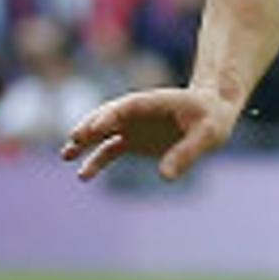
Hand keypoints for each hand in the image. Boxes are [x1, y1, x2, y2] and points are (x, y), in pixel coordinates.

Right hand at [61, 84, 239, 183]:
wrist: (211, 114)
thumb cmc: (212, 118)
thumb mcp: (208, 135)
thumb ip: (188, 153)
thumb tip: (164, 177)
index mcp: (154, 102)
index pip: (129, 106)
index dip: (112, 114)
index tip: (97, 127)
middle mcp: (137, 113)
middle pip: (108, 116)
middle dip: (91, 126)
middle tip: (75, 138)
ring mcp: (132, 126)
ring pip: (102, 133)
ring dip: (84, 143)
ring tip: (66, 155)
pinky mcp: (132, 141)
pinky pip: (109, 150)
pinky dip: (95, 160)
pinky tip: (83, 174)